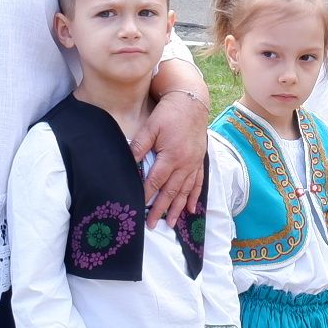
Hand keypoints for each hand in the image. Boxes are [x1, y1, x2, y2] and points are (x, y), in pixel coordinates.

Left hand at [131, 89, 208, 223]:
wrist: (192, 102)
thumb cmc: (169, 113)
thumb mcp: (150, 126)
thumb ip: (139, 146)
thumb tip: (128, 162)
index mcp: (171, 157)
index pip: (155, 181)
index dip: (146, 195)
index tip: (137, 208)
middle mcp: (184, 164)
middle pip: (171, 192)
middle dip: (161, 209)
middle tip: (153, 225)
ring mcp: (194, 164)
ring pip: (185, 191)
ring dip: (178, 208)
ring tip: (171, 223)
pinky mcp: (199, 160)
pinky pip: (198, 183)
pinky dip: (194, 197)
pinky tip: (192, 209)